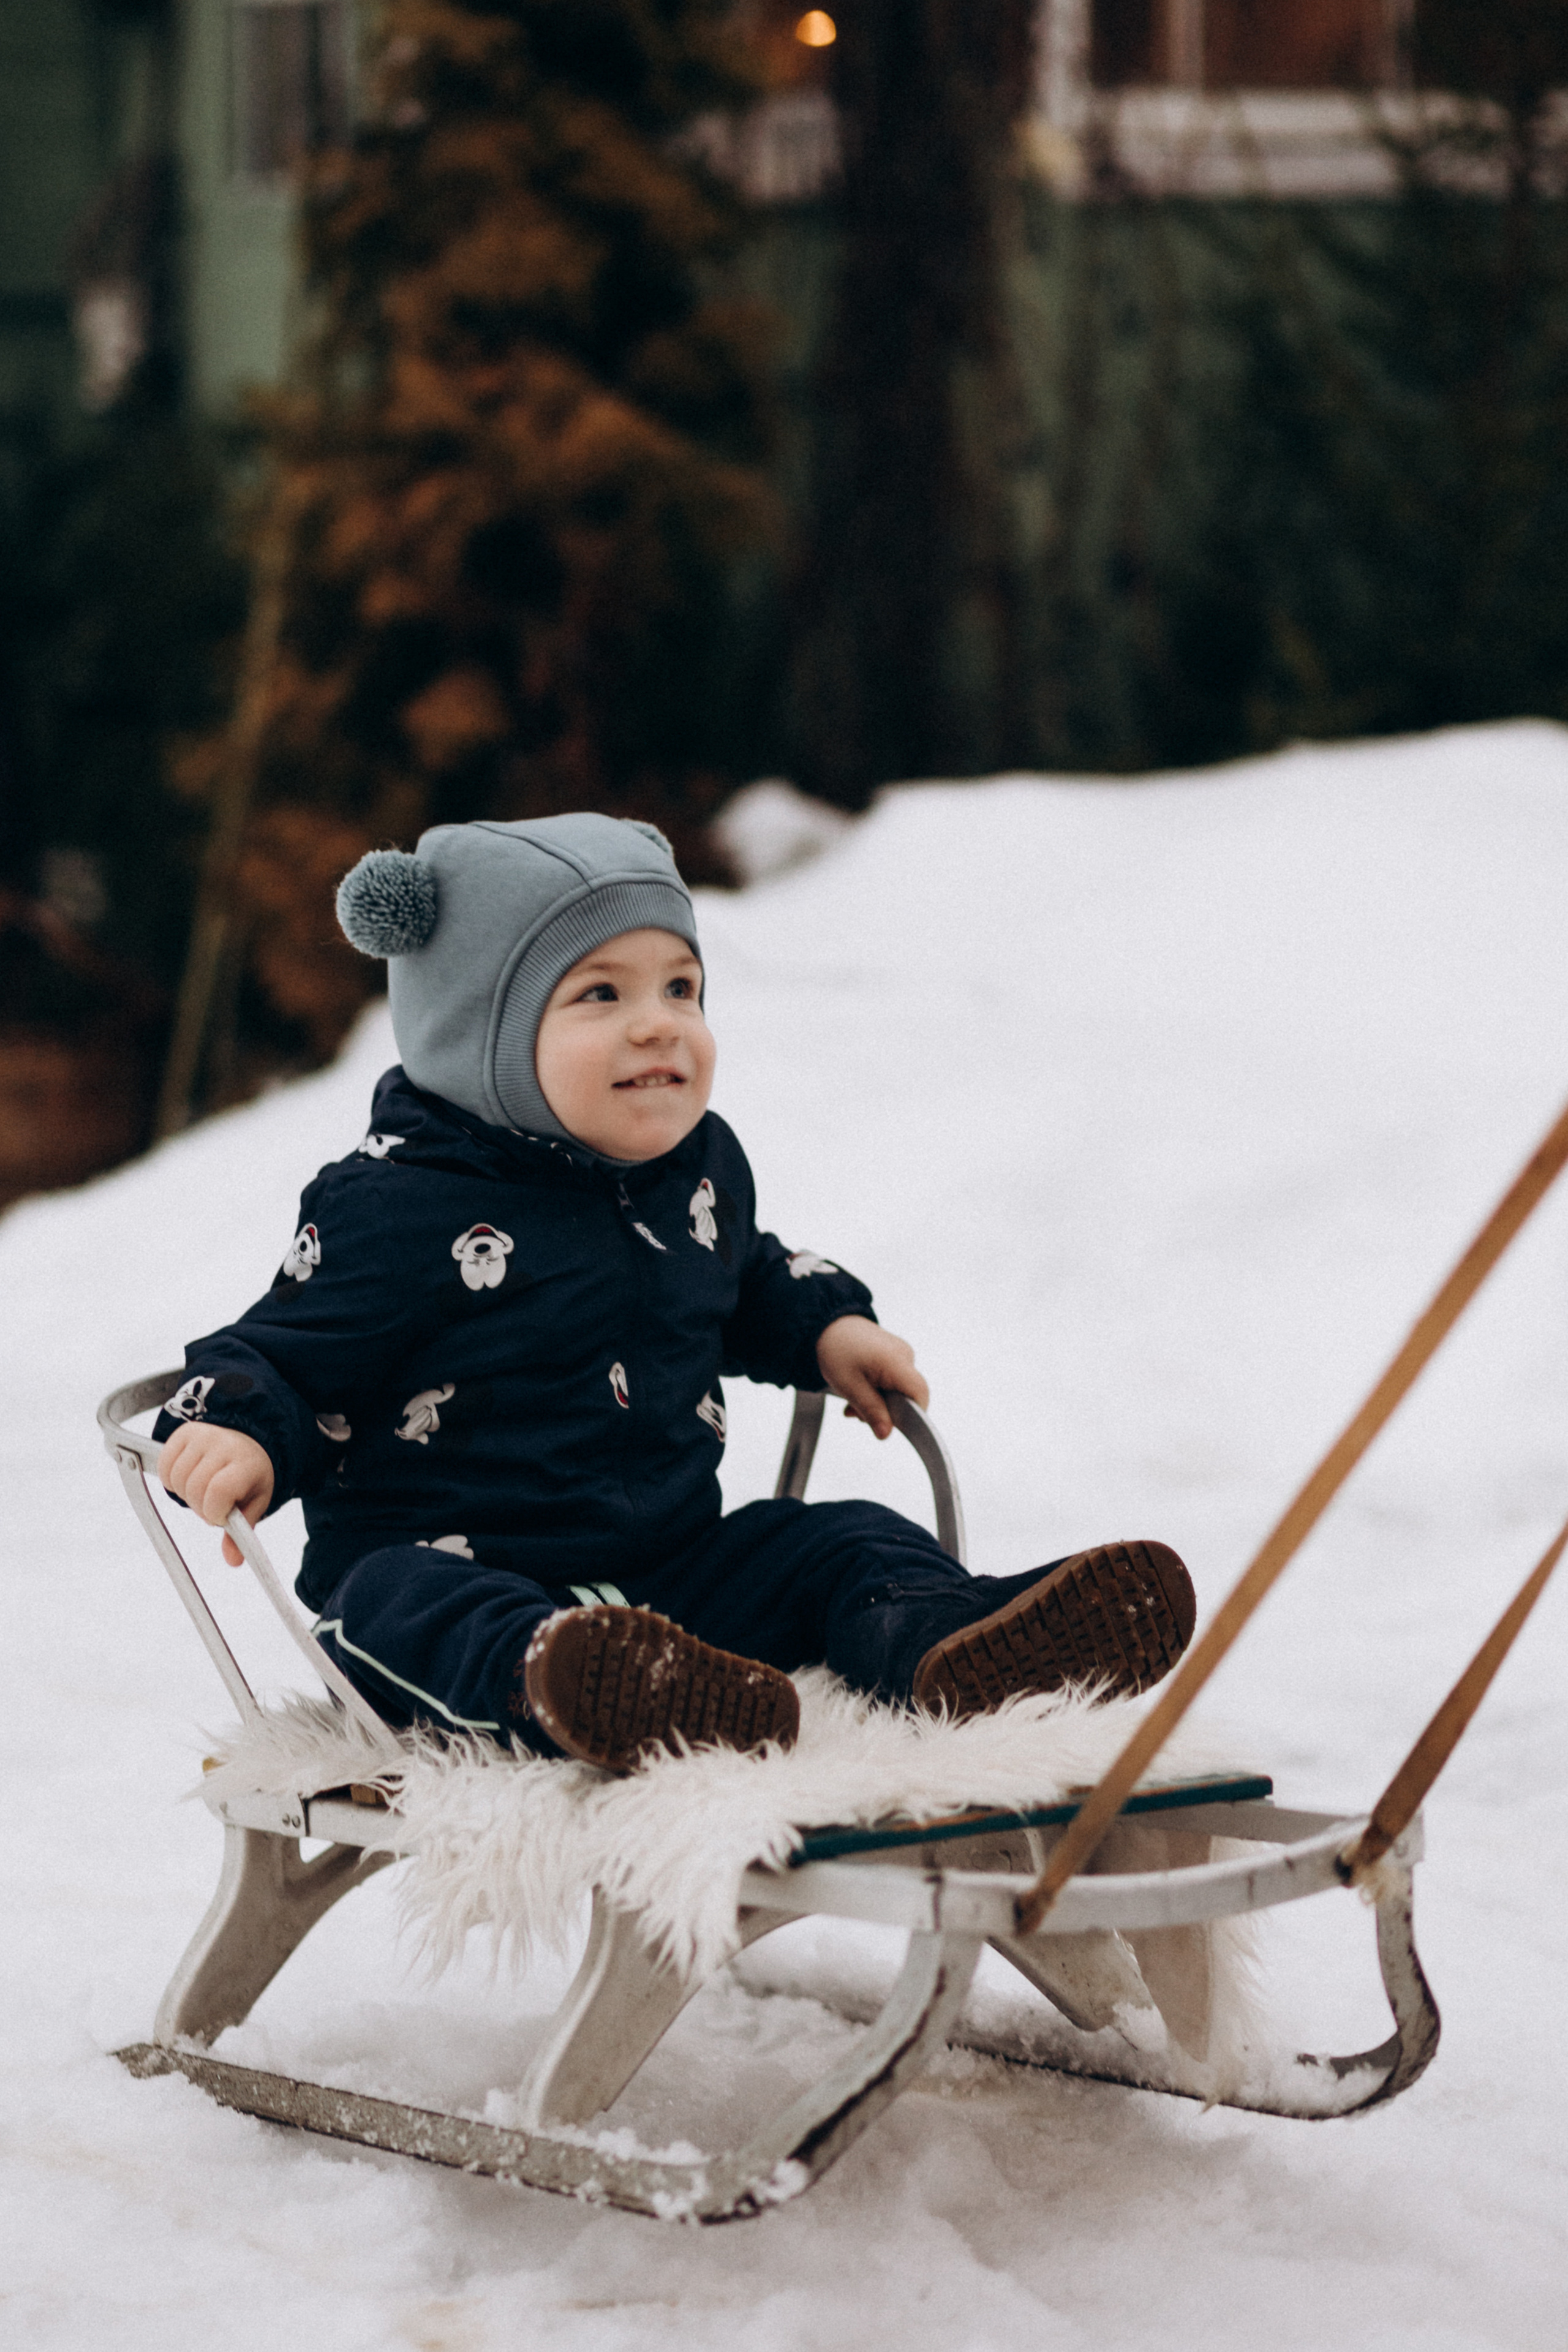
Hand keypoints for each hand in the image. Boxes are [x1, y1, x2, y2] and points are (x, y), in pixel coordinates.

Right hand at [158, 1423, 274, 1564]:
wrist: (248, 1440)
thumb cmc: (249, 1477)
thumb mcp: (253, 1503)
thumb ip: (241, 1532)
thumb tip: (232, 1561)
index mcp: (246, 1465)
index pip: (219, 1492)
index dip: (214, 1511)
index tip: (222, 1514)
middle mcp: (224, 1445)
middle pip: (195, 1489)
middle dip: (200, 1506)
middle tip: (212, 1504)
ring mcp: (203, 1436)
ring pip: (177, 1478)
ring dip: (185, 1493)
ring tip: (202, 1490)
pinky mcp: (184, 1432)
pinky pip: (164, 1465)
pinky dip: (171, 1478)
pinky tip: (187, 1478)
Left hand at [814, 1316, 929, 1439]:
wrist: (826, 1322)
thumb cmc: (836, 1348)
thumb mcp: (849, 1386)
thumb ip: (871, 1410)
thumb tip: (886, 1434)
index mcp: (897, 1361)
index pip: (920, 1394)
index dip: (912, 1415)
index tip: (890, 1426)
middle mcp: (904, 1355)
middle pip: (908, 1395)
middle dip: (885, 1411)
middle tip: (856, 1413)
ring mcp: (900, 1353)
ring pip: (898, 1390)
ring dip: (877, 1402)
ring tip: (852, 1403)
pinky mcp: (893, 1354)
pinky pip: (892, 1380)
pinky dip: (877, 1390)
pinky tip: (858, 1392)